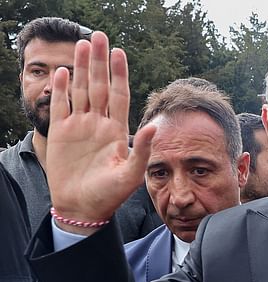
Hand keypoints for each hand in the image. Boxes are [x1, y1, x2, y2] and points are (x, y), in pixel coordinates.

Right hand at [47, 31, 155, 233]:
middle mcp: (99, 124)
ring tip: (83, 44)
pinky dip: (62, 89)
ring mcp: (80, 127)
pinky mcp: (61, 133)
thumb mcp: (132, 175)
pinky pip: (61, 105)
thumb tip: (154, 127)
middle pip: (100, 86)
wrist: (83, 208)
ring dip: (82, 68)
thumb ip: (143, 151)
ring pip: (81, 90)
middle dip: (100, 61)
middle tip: (100, 36)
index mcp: (117, 131)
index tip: (120, 53)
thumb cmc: (110, 195)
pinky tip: (64, 72)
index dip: (120, 74)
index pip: (119, 95)